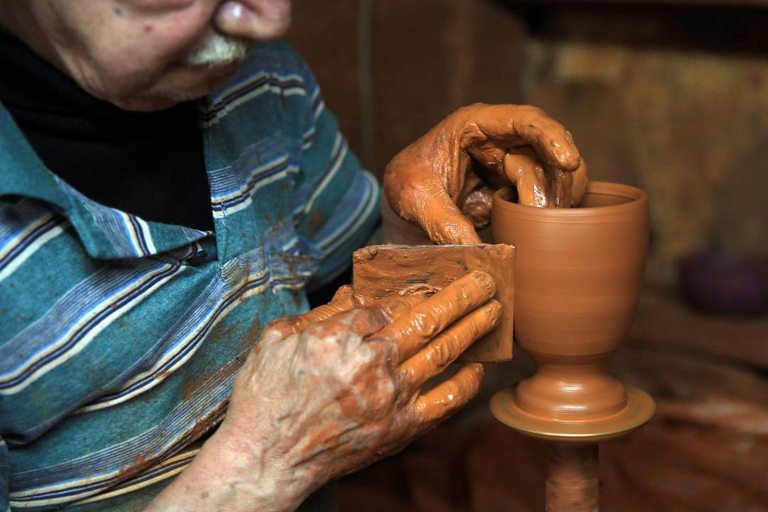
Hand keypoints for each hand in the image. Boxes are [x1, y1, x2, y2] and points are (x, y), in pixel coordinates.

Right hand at [216, 271, 499, 510]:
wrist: (267, 459)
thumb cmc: (264, 398)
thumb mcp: (275, 340)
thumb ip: (318, 315)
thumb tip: (355, 298)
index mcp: (336, 336)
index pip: (382, 306)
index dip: (397, 299)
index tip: (403, 298)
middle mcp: (370, 363)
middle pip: (427, 320)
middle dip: (461, 297)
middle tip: (485, 281)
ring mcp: (389, 397)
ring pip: (443, 354)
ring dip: (473, 329)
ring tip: (494, 311)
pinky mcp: (400, 428)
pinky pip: (444, 402)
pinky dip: (465, 383)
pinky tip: (477, 367)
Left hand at [383, 103, 588, 244]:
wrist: (408, 200)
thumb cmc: (408, 186)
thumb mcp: (417, 201)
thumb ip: (444, 222)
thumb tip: (479, 252)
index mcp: (475, 125)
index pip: (523, 119)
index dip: (550, 136)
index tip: (568, 161)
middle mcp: (502, 137)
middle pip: (546, 151)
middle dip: (547, 185)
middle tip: (535, 214)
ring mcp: (514, 160)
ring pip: (555, 174)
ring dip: (552, 200)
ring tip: (534, 225)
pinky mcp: (520, 185)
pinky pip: (550, 192)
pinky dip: (553, 209)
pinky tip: (544, 227)